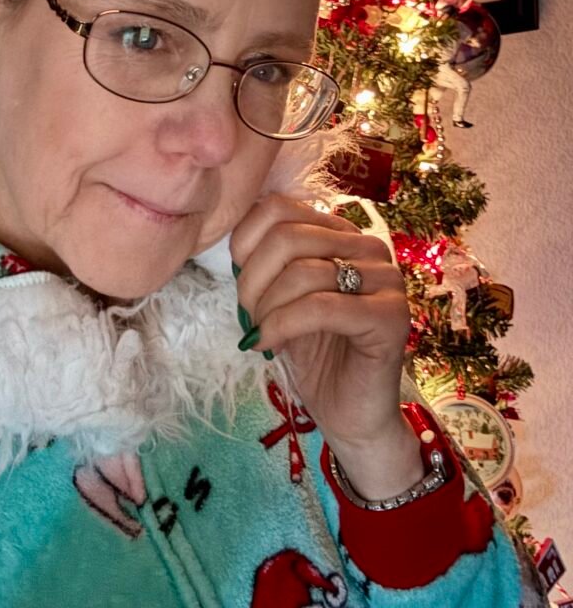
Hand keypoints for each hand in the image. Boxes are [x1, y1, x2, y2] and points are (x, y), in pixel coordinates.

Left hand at [231, 194, 423, 498]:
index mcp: (340, 233)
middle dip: (253, 281)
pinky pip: (321, 307)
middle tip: (247, 316)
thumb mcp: (280, 297)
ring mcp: (386, 279)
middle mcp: (368, 246)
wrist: (350, 414)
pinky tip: (270, 345)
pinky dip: (283, 325)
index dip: (245, 245)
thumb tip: (231, 236)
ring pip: (303, 271)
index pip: (278, 208)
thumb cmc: (314, 354)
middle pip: (287, 237)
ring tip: (261, 333)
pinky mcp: (391, 316)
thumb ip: (265, 260)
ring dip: (267, 307)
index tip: (238, 284)